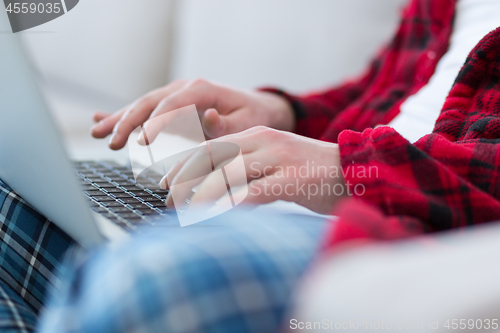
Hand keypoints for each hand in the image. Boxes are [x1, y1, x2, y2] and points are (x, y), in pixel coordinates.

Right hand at [90, 79, 294, 149]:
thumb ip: (225, 124)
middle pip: (148, 103)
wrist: (258, 107)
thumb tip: (208, 115)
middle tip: (111, 142)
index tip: (141, 143)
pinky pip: (145, 109)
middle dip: (128, 122)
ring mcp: (175, 94)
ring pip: (141, 105)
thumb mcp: (246, 122)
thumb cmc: (253, 117)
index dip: (154, 123)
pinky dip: (123, 115)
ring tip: (96, 133)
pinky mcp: (171, 104)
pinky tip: (99, 118)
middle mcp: (184, 88)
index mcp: (201, 90)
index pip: (170, 104)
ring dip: (119, 119)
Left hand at [161, 126, 344, 214]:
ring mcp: (279, 159)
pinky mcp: (294, 180)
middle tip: (168, 200)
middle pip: (213, 157)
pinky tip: (220, 214)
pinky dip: (235, 203)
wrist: (351, 170)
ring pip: (230, 173)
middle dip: (185, 179)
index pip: (209, 147)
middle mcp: (264, 142)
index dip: (184, 165)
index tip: (166, 183)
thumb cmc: (307, 172)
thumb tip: (211, 190)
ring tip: (188, 211)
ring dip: (204, 194)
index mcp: (255, 136)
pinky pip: (258, 191)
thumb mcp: (271, 162)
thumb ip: (244, 170)